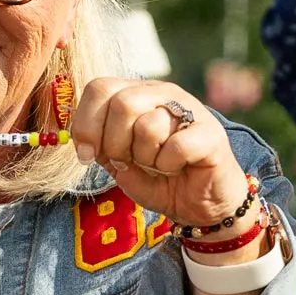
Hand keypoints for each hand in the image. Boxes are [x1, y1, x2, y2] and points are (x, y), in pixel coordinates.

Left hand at [68, 79, 251, 235]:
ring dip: (146, 158)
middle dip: (115, 144)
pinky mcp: (210, 133)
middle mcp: (163, 93)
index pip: (100, 88)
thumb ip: (101, 146)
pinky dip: (168, 166)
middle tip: (128, 162)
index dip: (86, 124)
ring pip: (148, 125)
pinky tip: (177, 168)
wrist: (200, 206)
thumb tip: (85, 140)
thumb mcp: (119, 163)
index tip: (88, 155)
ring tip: (158, 165)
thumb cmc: (160, 180)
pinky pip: (175, 146)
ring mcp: (190, 109)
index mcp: (137, 93)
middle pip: (122, 103)